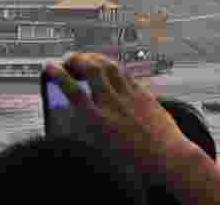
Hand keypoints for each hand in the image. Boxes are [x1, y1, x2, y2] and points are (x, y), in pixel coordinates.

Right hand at [44, 53, 192, 183]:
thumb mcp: (101, 147)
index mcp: (98, 121)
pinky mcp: (144, 94)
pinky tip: (107, 68)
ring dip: (93, 58)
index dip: (58, 75)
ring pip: (108, 66)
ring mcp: (129, 96)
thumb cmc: (136, 161)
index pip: (72, 90)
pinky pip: (125, 73)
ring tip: (86, 59)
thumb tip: (76, 109)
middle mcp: (113, 104)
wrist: (169, 160)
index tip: (49, 67)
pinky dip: (111, 67)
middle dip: (76, 59)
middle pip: (90, 69)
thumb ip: (86, 125)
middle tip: (68, 61)